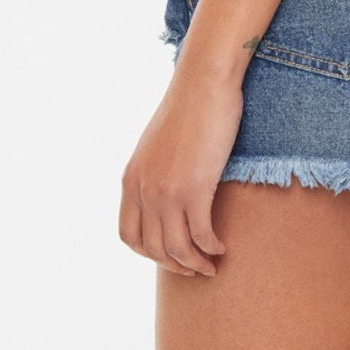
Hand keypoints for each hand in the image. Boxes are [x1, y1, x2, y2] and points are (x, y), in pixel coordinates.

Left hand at [119, 64, 242, 277]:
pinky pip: (201, 235)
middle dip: (174, 265)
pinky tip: (221, 246)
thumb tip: (167, 191)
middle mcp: (142, 189)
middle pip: (153, 248)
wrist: (204, 80)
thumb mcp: (158, 144)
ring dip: (195, 264)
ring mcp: (166, 191)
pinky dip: (211, 248)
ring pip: (177, 249)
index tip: (169, 256)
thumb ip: (154, 171)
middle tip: (195, 268)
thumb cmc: (188, 106)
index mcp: (130, 179)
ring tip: (211, 264)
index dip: (149, 253)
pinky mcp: (195, 188)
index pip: (128, 235)